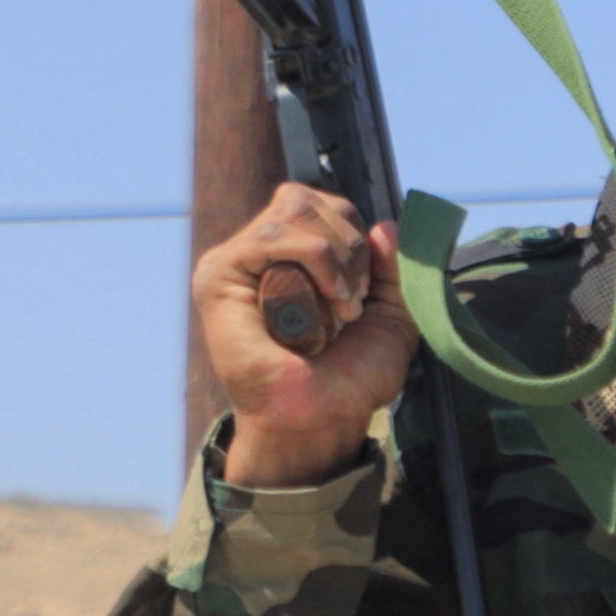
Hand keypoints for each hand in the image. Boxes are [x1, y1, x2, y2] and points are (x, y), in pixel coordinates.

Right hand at [197, 183, 412, 488]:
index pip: (324, 205)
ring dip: (337, 259)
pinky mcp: (220, 273)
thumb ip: (394, 268)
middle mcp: (264, 252)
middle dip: (351, 245)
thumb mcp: (392, 313)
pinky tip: (328, 302)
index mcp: (297, 255)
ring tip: (342, 307)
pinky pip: (275, 236)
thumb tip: (386, 224)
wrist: (321, 416)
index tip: (367, 287)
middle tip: (355, 300)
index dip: (356, 232)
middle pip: (309, 199)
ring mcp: (239, 260)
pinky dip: (317, 261)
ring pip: (296, 211)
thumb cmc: (350, 374)